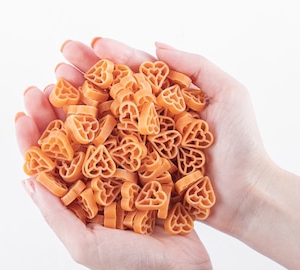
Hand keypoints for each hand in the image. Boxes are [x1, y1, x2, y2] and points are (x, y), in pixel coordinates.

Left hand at [15, 39, 213, 269]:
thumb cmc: (128, 266)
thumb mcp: (83, 246)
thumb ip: (55, 215)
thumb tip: (26, 179)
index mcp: (73, 201)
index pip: (44, 165)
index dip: (30, 139)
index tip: (22, 114)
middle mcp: (93, 184)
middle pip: (67, 142)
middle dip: (51, 114)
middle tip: (42, 87)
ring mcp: (120, 173)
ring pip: (97, 132)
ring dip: (82, 106)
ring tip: (71, 80)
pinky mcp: (148, 167)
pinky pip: (132, 136)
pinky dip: (121, 114)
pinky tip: (114, 92)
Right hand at [68, 38, 273, 235]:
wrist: (247, 196)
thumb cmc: (243, 145)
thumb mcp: (229, 93)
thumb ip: (195, 66)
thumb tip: (155, 43)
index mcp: (170, 98)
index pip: (136, 71)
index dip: (112, 56)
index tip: (90, 44)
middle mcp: (152, 120)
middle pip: (113, 93)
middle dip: (85, 76)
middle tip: (59, 63)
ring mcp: (143, 147)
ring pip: (104, 122)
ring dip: (77, 106)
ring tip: (51, 91)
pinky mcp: (138, 173)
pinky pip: (108, 156)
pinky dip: (84, 144)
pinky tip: (63, 132)